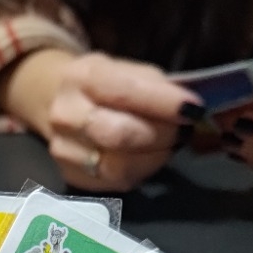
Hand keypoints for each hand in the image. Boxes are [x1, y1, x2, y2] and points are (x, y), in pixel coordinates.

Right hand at [0, 48, 204, 191]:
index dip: (163, 103)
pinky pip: (115, 182)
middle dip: (160, 134)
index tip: (192, 109)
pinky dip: (139, 171)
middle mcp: (66, 114)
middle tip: (179, 131)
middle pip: (120, 135)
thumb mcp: (128, 71)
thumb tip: (187, 112)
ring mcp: (64, 150)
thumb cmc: (106, 87)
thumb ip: (155, 88)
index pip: (125, 92)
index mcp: (82, 77)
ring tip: (164, 145)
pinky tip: (145, 158)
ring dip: (153, 158)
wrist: (60, 104)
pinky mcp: (70, 176)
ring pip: (118, 166)